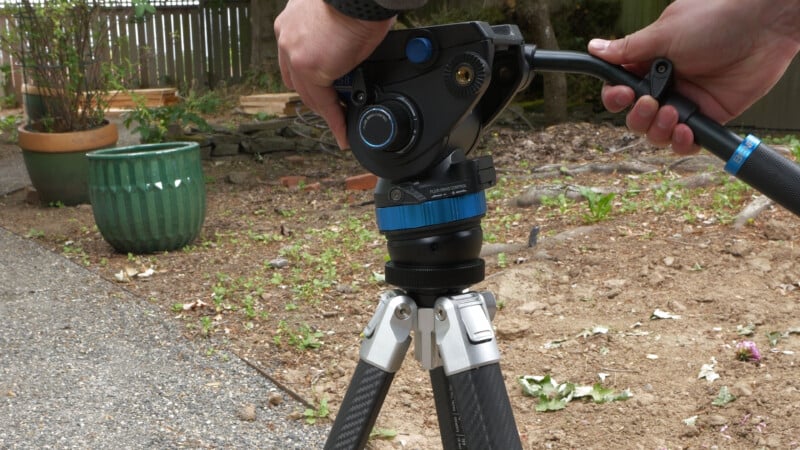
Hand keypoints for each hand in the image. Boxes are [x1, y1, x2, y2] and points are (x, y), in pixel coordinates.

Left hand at [275, 0, 393, 148]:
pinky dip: (335, 118)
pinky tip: (343, 129)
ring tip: (342, 122)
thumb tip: (348, 50)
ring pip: (309, 94)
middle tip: (335, 109)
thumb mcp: (338, 15)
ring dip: (325, 110)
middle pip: (297, 80)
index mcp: (292, 21)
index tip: (324, 90)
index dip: (311, 78)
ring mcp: (295, 53)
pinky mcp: (310, 67)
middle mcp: (287, 36)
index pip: (296, 59)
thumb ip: (334, 36)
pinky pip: (324, 102)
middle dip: (316, 97)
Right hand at [588, 0, 799, 154]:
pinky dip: (681, 143)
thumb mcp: (665, 33)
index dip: (616, 98)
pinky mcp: (709, 115)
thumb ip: (629, 49)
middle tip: (650, 103)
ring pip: (656, 133)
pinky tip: (686, 131)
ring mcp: (687, 102)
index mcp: (650, 62)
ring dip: (658, 129)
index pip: (620, 89)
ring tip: (675, 113)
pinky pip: (687, 141)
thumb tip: (594, 48)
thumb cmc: (716, 18)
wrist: (764, 25)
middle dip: (637, 117)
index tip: (623, 95)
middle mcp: (665, 85)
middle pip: (635, 117)